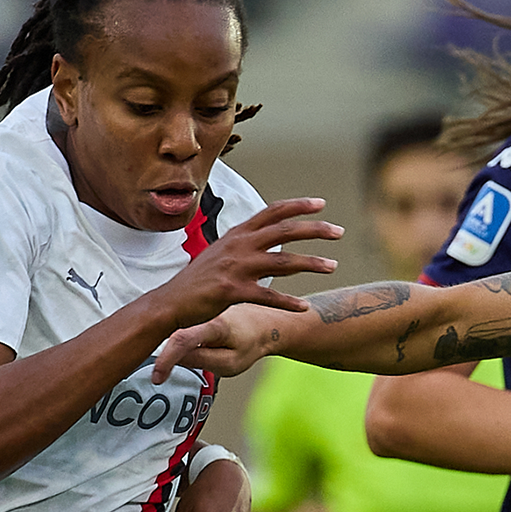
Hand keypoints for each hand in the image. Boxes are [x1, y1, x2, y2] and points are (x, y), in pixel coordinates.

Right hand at [143, 198, 342, 331]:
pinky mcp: (231, 292)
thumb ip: (248, 243)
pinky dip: (288, 302)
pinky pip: (267, 296)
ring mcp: (235, 268)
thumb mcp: (223, 252)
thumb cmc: (200, 279)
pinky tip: (304, 307)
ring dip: (310, 263)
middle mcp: (238, 246)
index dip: (298, 206)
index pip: (272, 212)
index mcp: (237, 234)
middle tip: (339, 232)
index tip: (321, 204)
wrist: (171, 301)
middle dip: (315, 230)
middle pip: (284, 231)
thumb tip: (274, 237)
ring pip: (282, 262)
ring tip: (332, 266)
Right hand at [154, 307, 276, 381]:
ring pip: (177, 330)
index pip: (182, 341)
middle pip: (174, 335)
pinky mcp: (198, 312)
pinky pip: (182, 326)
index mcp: (215, 326)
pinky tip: (190, 347)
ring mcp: (201, 311)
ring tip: (189, 357)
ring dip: (173, 347)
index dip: (166, 360)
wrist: (265, 325)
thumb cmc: (251, 344)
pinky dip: (179, 339)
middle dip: (167, 354)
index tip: (158, 377)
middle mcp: (205, 313)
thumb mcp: (232, 363)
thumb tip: (177, 359)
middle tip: (169, 371)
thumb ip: (204, 361)